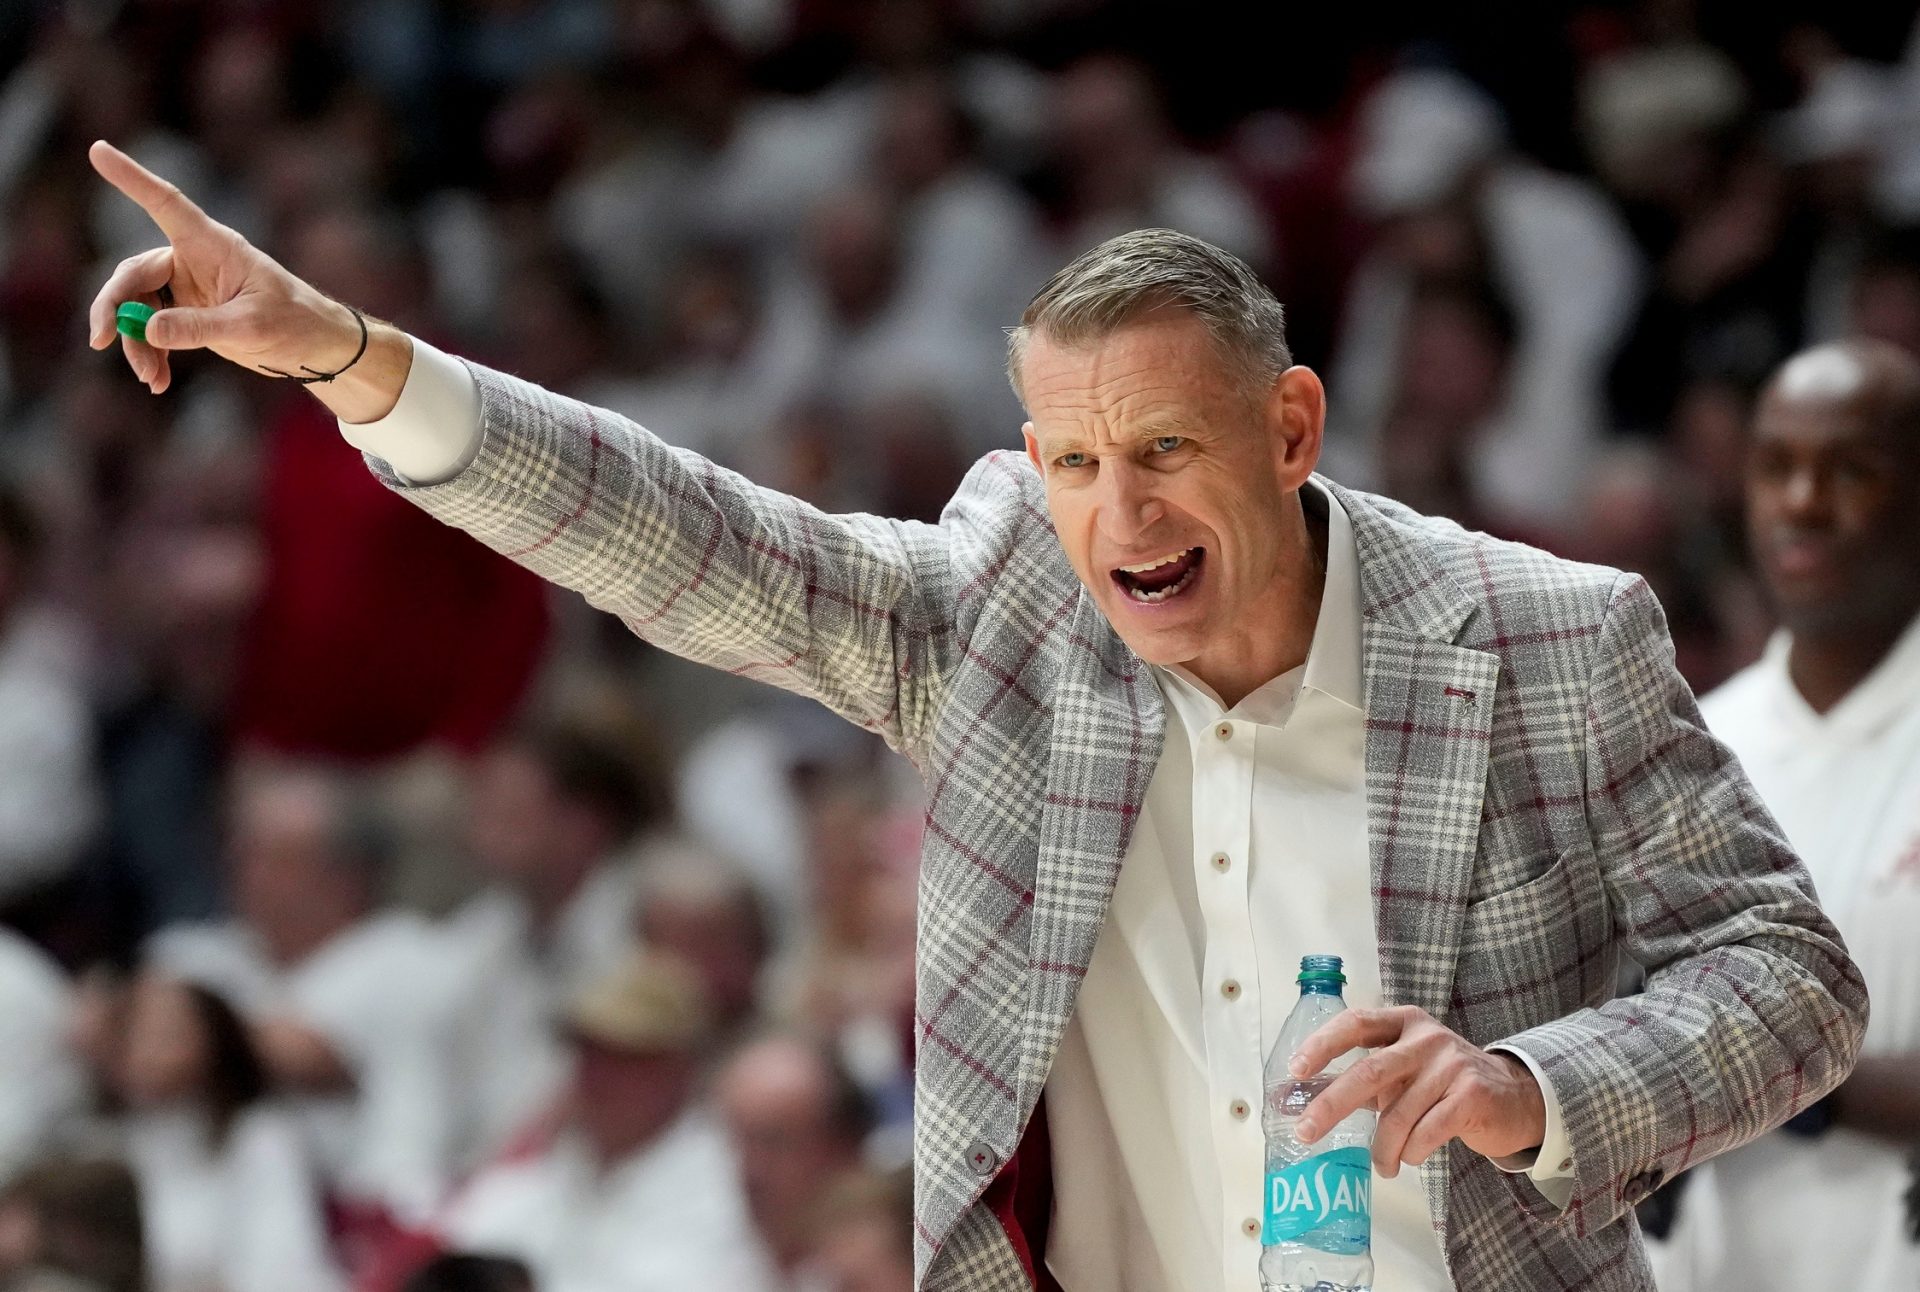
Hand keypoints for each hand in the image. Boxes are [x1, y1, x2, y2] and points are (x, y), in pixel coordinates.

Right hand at [84, 141, 407, 421]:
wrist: (317, 347)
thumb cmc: (296, 323)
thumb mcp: (252, 327)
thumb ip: (201, 328)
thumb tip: (147, 329)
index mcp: (213, 245)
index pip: (166, 204)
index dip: (132, 178)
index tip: (98, 150)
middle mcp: (194, 260)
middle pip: (134, 274)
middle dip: (114, 308)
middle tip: (101, 341)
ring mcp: (188, 288)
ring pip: (139, 308)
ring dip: (136, 343)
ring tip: (149, 379)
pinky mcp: (189, 315)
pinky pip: (154, 329)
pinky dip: (151, 353)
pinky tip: (158, 381)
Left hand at [1289, 1005, 1545, 1177]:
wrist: (1515, 1097)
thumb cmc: (1444, 1083)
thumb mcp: (1405, 1069)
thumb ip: (1362, 1079)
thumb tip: (1301, 1100)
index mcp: (1404, 1022)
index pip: (1356, 1023)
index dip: (1322, 1044)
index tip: (1295, 1069)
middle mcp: (1426, 1037)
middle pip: (1370, 1071)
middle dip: (1332, 1104)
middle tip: (1306, 1131)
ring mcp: (1451, 1064)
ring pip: (1398, 1114)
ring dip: (1383, 1148)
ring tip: (1383, 1165)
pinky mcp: (1472, 1095)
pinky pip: (1426, 1132)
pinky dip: (1411, 1152)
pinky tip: (1411, 1157)